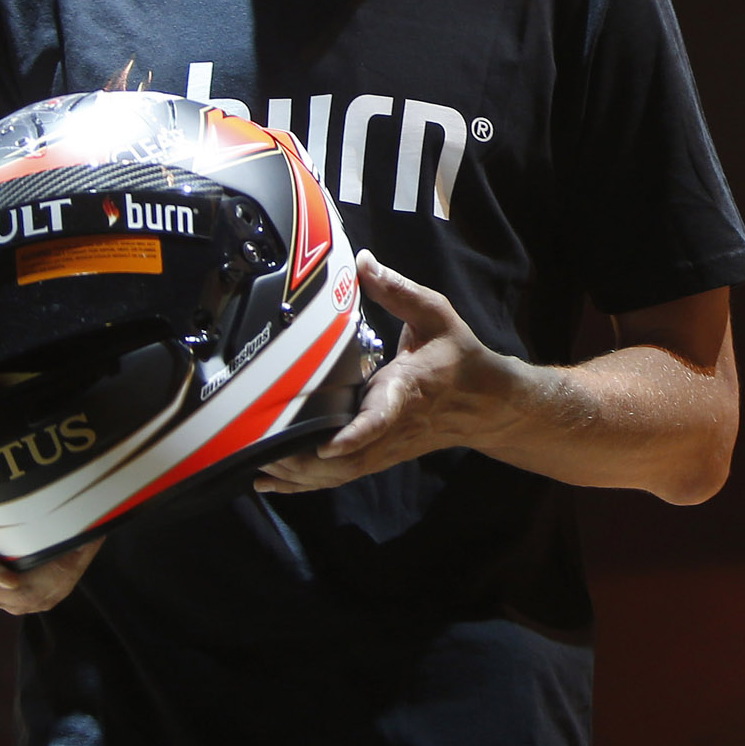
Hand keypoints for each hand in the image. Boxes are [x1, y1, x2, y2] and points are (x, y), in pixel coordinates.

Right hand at [0, 413, 99, 613]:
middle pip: (5, 591)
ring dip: (54, 579)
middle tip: (63, 564)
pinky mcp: (18, 577)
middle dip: (33, 584)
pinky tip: (83, 548)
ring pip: (29, 591)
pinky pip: (44, 583)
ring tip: (77, 556)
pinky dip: (64, 569)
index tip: (9, 579)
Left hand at [254, 251, 533, 493]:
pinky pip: (342, 477)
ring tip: (258, 468)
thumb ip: (398, 290)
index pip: (381, 418)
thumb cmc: (458, 356)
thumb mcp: (435, 314)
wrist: (486, 402)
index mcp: (406, 390)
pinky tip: (272, 483)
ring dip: (299, 477)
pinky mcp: (382, 456)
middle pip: (347, 459)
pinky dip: (306, 484)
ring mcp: (387, 447)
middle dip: (304, 463)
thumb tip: (361, 261)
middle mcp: (394, 426)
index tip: (326, 445)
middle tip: (261, 453)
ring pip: (341, 475)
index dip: (355, 435)